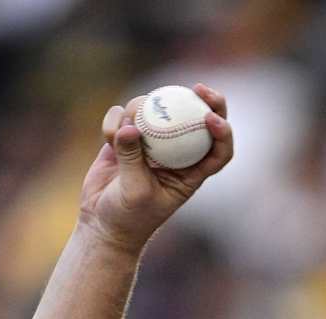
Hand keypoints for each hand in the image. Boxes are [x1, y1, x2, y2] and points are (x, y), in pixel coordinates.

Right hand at [78, 84, 232, 255]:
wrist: (101, 223)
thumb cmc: (128, 217)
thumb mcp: (135, 191)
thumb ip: (132, 159)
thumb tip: (129, 127)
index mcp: (190, 173)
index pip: (218, 151)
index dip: (223, 133)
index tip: (210, 118)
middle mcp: (175, 154)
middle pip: (197, 120)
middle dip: (204, 100)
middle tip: (196, 88)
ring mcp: (151, 143)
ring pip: (156, 110)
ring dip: (143, 109)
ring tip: (124, 128)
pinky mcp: (126, 137)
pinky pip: (124, 116)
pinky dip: (116, 119)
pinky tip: (108, 135)